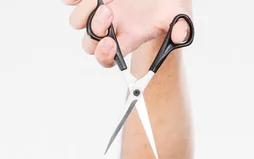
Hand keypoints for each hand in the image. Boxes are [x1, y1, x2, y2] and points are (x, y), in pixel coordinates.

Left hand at [63, 0, 192, 67]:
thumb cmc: (167, 4)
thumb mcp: (177, 13)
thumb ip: (180, 27)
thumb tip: (181, 36)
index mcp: (127, 39)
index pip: (108, 58)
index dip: (105, 56)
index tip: (110, 44)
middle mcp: (110, 28)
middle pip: (90, 42)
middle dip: (96, 30)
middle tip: (108, 12)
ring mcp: (98, 10)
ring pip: (79, 22)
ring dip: (85, 13)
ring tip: (101, 0)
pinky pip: (73, 1)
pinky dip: (73, 0)